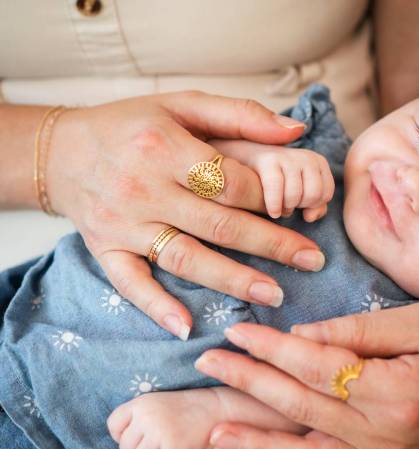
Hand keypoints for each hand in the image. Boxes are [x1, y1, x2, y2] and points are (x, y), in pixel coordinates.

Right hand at [48, 92, 325, 337]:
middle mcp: (143, 188)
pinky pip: (131, 283)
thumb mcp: (182, 105)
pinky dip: (157, 307)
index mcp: (164, 147)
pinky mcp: (105, 250)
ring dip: (233, 280)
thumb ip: (240, 115)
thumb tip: (295, 131)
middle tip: (312, 260)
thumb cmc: (130, 125)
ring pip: (187, 258)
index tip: (298, 210)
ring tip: (275, 293)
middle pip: (219, 225)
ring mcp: (123, 225)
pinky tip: (186, 329)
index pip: (231, 182)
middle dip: (272, 244)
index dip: (271, 198)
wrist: (62, 150)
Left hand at [107, 389, 218, 448]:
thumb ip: (138, 424)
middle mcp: (148, 415)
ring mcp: (161, 432)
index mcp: (141, 402)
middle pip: (125, 448)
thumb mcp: (157, 406)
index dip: (119, 437)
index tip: (132, 443)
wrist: (215, 408)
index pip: (114, 424)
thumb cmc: (184, 411)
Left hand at [195, 303, 418, 448]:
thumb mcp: (418, 321)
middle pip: (300, 406)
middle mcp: (386, 436)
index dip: (269, 347)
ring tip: (215, 433)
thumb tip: (298, 338)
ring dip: (256, 446)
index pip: (313, 365)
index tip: (235, 333)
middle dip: (248, 383)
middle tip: (209, 364)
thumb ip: (354, 330)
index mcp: (396, 391)